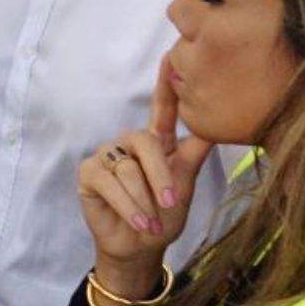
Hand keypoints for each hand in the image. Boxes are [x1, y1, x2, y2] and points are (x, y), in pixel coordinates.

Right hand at [76, 64, 213, 273]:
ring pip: (128, 169)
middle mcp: (130, 142)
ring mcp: (107, 155)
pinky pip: (109, 183)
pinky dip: (127, 205)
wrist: (140, 247)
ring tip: (153, 223)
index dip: (165, 84)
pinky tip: (139, 223)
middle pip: (146, 143)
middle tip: (171, 201)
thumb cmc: (165, 215)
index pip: (162, 108)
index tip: (172, 58)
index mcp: (156, 140)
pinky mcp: (89, 173)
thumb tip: (215, 123)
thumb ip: (194, 153)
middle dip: (160, 175)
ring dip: (144, 201)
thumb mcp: (185, 184)